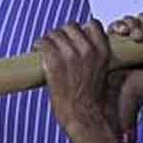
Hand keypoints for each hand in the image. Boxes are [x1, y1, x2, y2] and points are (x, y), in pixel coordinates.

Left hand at [36, 20, 112, 139]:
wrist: (85, 117)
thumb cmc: (94, 102)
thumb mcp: (104, 73)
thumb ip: (96, 57)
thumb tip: (83, 50)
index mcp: (102, 51)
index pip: (92, 25)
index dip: (81, 30)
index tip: (75, 38)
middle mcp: (88, 50)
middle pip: (70, 26)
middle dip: (63, 35)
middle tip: (57, 46)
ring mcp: (71, 55)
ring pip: (55, 33)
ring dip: (49, 40)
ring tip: (46, 50)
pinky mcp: (54, 62)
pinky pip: (43, 43)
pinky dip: (39, 45)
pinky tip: (37, 51)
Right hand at [107, 2, 142, 142]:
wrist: (117, 102)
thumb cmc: (141, 93)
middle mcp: (140, 44)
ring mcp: (124, 43)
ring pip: (130, 21)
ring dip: (134, 23)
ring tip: (137, 37)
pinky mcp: (109, 44)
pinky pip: (114, 27)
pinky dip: (119, 25)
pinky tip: (122, 32)